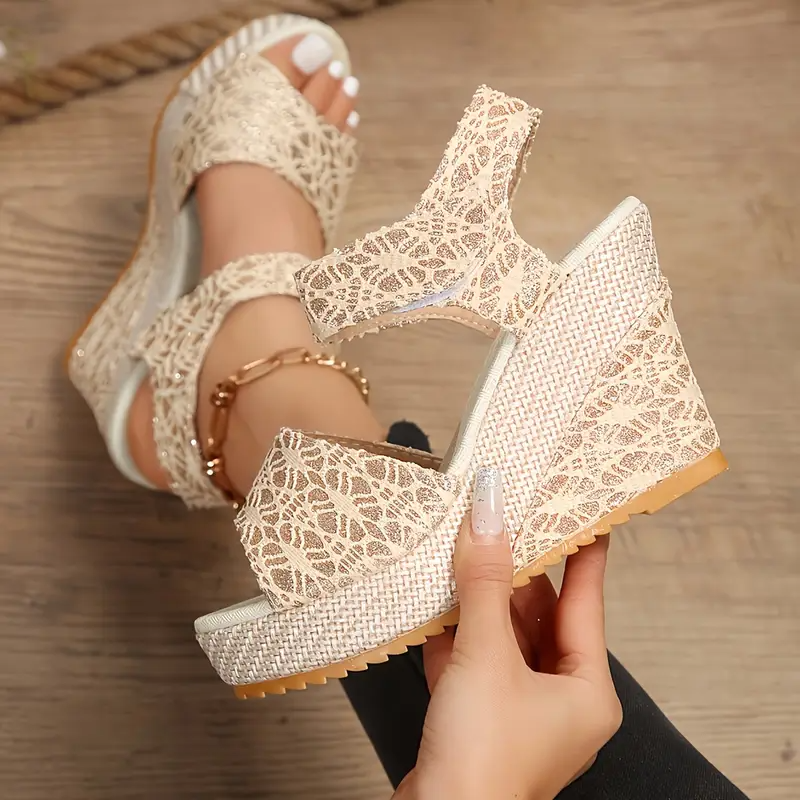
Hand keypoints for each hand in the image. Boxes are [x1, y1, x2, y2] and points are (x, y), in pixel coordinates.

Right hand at [394, 468, 621, 799]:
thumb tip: (490, 517)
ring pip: (501, 637)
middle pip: (539, 616)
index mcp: (585, 690)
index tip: (582, 512)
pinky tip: (437, 604)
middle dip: (516, 571)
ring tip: (466, 550)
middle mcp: (557, 700)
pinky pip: (472, 661)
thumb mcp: (486, 656)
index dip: (583, 552)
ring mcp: (515, 711)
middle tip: (502, 520)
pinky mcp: (478, 720)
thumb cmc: (482, 766)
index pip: (587, 601)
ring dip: (479, 600)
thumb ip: (486, 582)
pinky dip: (456, 633)